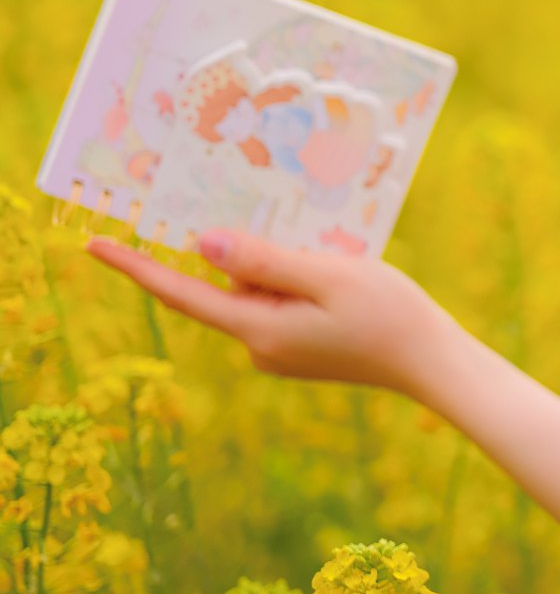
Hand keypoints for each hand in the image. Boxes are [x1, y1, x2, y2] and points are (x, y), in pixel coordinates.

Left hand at [85, 231, 463, 399]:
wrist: (431, 362)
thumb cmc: (389, 315)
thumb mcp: (328, 275)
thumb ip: (265, 261)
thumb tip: (204, 247)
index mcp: (258, 328)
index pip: (181, 293)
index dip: (136, 267)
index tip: (93, 243)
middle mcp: (258, 345)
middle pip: (227, 286)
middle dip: (248, 254)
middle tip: (289, 231)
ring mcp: (277, 351)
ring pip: (256, 292)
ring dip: (282, 267)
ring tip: (335, 258)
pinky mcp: (297, 349)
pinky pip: (277, 304)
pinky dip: (295, 282)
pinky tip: (336, 275)